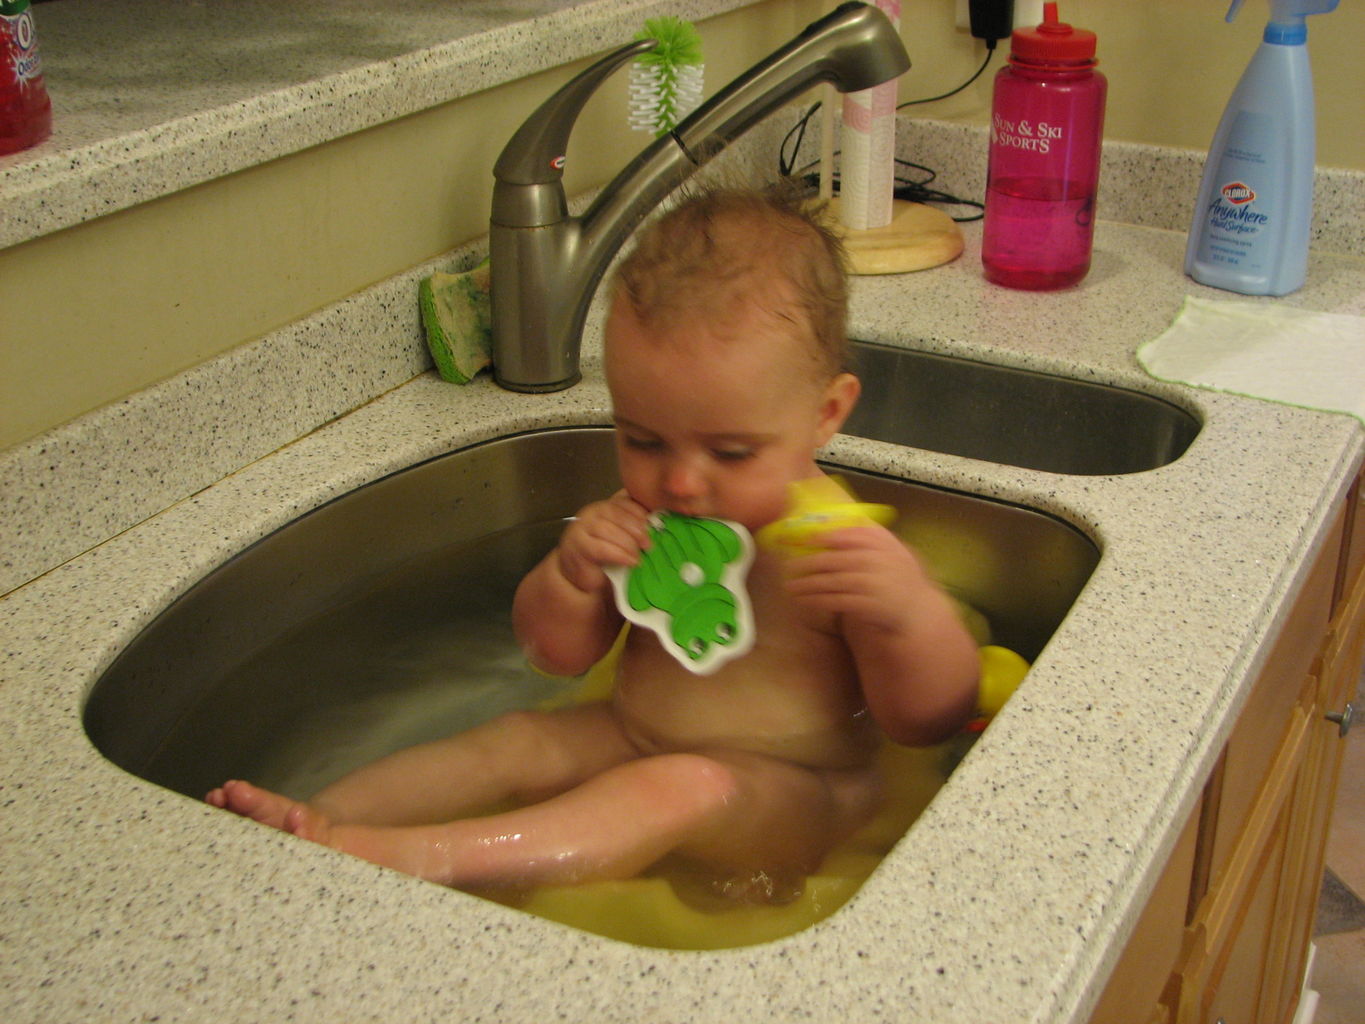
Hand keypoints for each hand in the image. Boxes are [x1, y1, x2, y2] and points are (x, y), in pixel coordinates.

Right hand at [555, 490, 652, 594]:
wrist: (582, 575)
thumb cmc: (607, 555)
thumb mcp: (624, 538)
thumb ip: (636, 528)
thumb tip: (660, 523)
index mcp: (605, 507)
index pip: (623, 501)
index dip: (640, 513)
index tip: (652, 526)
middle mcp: (591, 513)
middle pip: (614, 513)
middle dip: (635, 529)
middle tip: (649, 544)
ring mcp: (580, 529)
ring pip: (605, 529)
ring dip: (627, 543)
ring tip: (639, 556)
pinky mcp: (577, 548)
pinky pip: (599, 548)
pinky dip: (618, 555)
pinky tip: (630, 561)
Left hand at [781, 525, 928, 634]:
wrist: (917, 610)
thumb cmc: (896, 577)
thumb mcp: (889, 551)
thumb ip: (866, 538)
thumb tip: (826, 529)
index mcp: (884, 543)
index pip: (851, 534)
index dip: (825, 537)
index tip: (804, 540)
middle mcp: (880, 561)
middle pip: (836, 560)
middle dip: (809, 564)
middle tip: (789, 567)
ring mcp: (875, 584)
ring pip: (833, 582)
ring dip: (808, 584)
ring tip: (790, 587)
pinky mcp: (870, 605)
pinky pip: (838, 601)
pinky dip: (818, 600)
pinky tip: (805, 600)